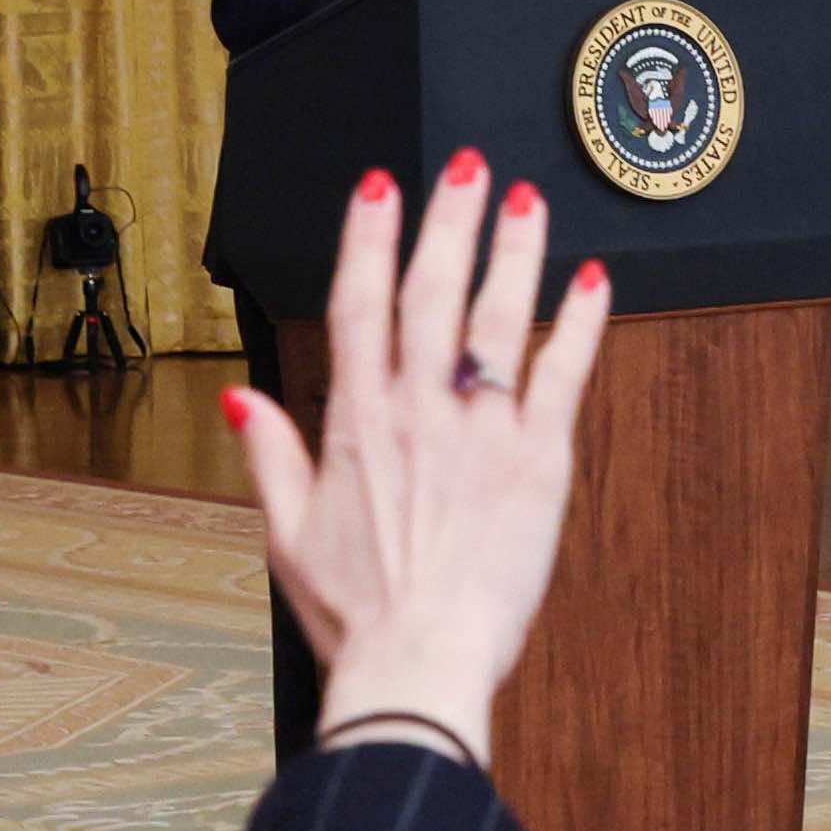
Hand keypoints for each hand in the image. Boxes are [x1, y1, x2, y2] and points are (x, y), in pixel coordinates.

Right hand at [225, 151, 616, 746]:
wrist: (418, 663)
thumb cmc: (357, 613)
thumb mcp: (288, 534)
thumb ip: (271, 455)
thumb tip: (238, 399)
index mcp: (356, 422)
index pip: (359, 303)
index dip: (368, 238)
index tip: (379, 188)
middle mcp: (419, 411)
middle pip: (433, 291)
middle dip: (449, 220)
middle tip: (467, 167)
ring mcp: (483, 431)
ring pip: (500, 318)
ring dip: (515, 251)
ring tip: (528, 200)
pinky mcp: (540, 462)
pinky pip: (564, 375)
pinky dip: (580, 324)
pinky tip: (592, 281)